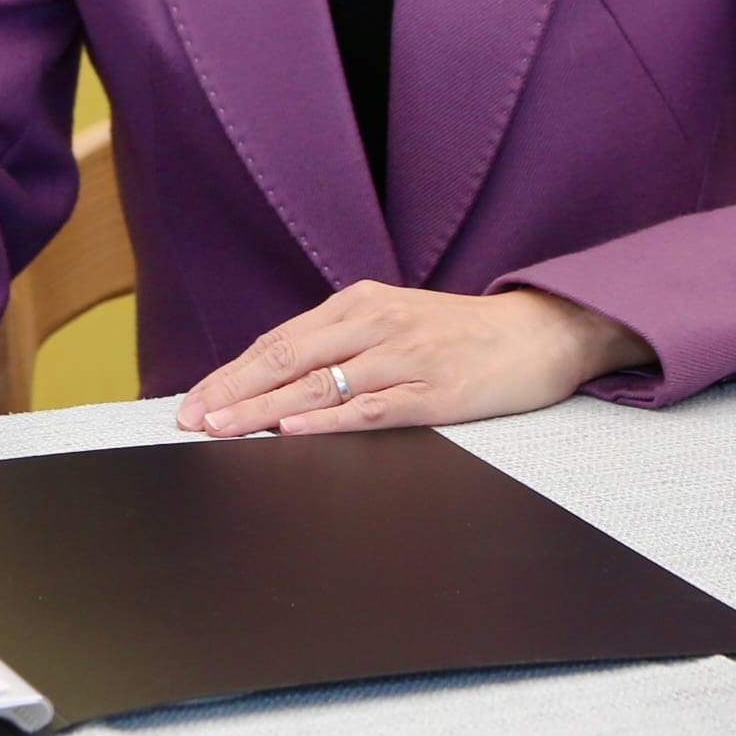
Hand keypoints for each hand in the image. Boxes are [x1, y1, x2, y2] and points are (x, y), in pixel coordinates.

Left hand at [176, 281, 651, 437]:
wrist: (543, 331)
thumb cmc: (461, 333)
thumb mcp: (394, 322)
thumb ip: (341, 345)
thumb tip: (279, 382)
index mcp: (359, 304)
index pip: (278, 342)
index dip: (231, 373)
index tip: (194, 401)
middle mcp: (375, 324)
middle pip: (287, 359)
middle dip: (232, 392)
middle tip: (192, 420)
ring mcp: (404, 356)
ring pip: (320, 384)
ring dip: (265, 409)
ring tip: (224, 429)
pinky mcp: (435, 391)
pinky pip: (372, 407)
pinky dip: (329, 419)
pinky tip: (295, 430)